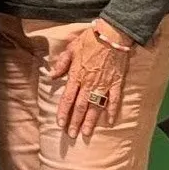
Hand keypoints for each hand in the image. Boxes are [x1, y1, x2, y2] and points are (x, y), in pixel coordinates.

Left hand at [45, 20, 130, 137]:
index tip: (59, 123)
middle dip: (75, 121)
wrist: (113, 34)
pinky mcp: (116, 82)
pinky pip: (114, 100)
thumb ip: (62, 64)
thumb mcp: (71, 48)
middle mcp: (89, 83)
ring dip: (90, 121)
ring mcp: (104, 84)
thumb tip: (52, 76)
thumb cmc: (91, 39)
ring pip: (95, 106)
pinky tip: (109, 122)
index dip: (63, 112)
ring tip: (85, 133)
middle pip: (80, 106)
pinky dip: (112, 111)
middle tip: (71, 134)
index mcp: (77, 75)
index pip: (68, 98)